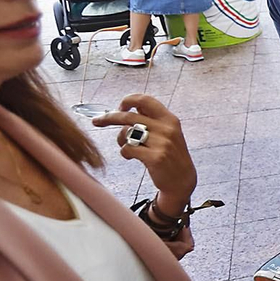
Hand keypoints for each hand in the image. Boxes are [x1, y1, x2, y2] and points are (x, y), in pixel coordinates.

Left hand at [91, 95, 196, 213]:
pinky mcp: (155, 157)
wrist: (182, 180)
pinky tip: (131, 157)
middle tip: (97, 121)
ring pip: (126, 132)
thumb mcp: (168, 133)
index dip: (129, 100)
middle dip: (109, 117)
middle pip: (129, 116)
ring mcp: (161, 143)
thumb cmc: (171, 156)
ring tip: (127, 147)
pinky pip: (128, 149)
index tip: (119, 107)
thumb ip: (152, 120)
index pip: (145, 100)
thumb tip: (130, 107)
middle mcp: (166, 128)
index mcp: (170, 119)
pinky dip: (125, 152)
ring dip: (120, 140)